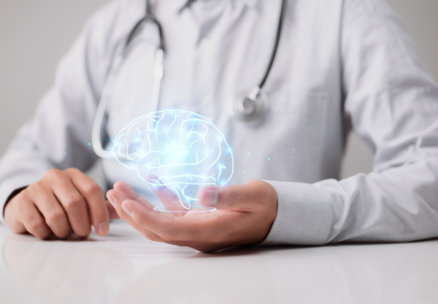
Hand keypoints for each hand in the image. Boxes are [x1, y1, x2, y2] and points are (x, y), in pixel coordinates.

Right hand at [4, 168, 117, 239]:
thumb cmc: (61, 206)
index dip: (100, 213)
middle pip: (75, 204)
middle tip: (82, 234)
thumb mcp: (82, 202)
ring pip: (57, 216)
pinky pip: (38, 225)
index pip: (92, 191)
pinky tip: (48, 233)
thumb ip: (103, 206)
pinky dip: (46, 234)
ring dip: (64, 231)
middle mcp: (56, 177)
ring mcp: (36, 188)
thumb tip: (126, 207)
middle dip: (81, 225)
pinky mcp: (22, 203)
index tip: (103, 231)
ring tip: (64, 232)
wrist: (27, 207)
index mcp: (75, 175)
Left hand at [107, 180, 277, 252]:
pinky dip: (161, 199)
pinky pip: (175, 212)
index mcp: (209, 231)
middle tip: (114, 193)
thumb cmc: (267, 205)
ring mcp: (199, 228)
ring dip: (141, 208)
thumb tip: (203, 194)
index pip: (169, 228)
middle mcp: (199, 234)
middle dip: (133, 213)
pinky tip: (153, 184)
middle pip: (157, 229)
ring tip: (121, 190)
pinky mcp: (201, 220)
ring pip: (162, 222)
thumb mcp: (252, 196)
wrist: (277, 215)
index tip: (125, 202)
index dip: (145, 217)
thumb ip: (228, 196)